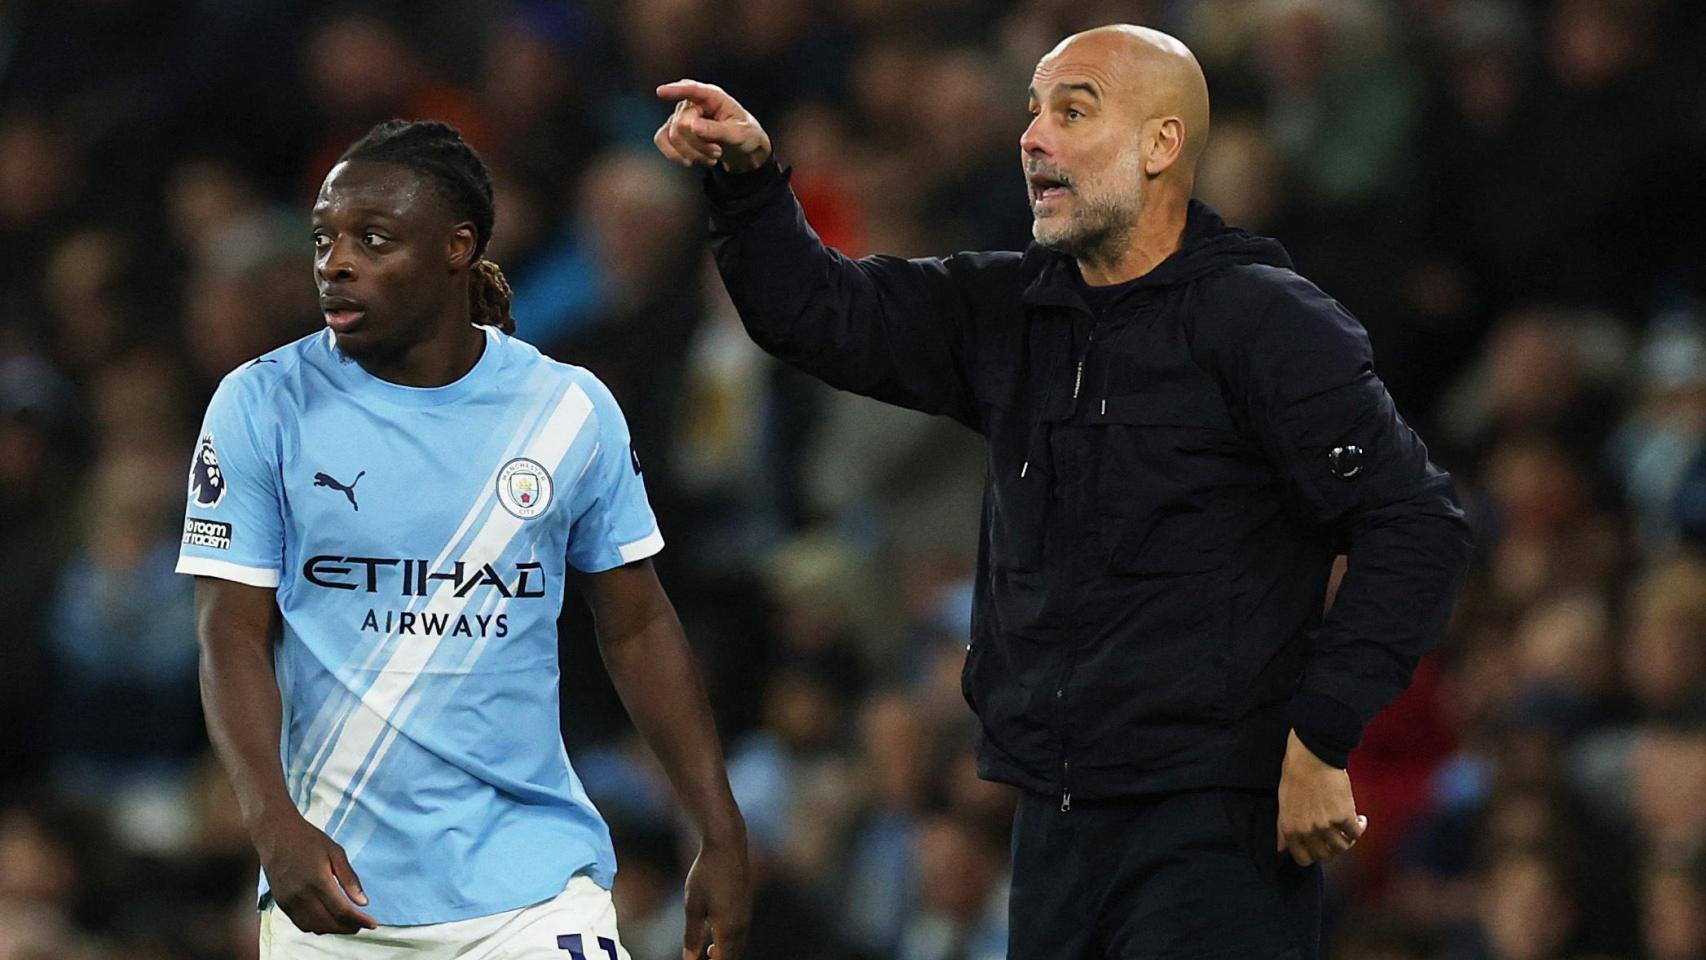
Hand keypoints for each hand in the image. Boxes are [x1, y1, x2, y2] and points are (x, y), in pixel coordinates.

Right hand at [253, 812, 377, 934]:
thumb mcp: (336, 852)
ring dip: (333, 929)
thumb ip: (349, 879)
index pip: (341, 911)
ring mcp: (288, 901)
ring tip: (347, 923)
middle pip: (328, 923)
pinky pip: (301, 923)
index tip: (373, 924)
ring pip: (314, 927)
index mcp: (317, 880)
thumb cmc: (309, 840)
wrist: (275, 835)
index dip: (359, 921)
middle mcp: (301, 895)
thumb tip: (364, 903)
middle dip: (348, 928)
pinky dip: (317, 926)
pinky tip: (328, 919)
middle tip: (362, 924)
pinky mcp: (281, 903)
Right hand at [654, 80, 772, 172]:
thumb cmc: (745, 135)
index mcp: (712, 96)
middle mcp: (693, 103)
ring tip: (711, 158)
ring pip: (672, 136)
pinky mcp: (673, 130)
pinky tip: (690, 161)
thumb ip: (718, 130)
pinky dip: (675, 155)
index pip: (691, 89)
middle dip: (699, 145)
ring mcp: (681, 116)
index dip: (676, 90)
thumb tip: (693, 126)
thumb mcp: (739, 134)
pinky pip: (662, 140)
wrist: (742, 149)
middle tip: (717, 152)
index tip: (661, 92)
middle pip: (682, 124)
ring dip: (691, 153)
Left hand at [681, 835, 750, 959]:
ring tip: (708, 953)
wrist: (727, 845)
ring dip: (725, 952)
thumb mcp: (693, 906)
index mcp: (728, 928)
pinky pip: (741, 932)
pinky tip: (716, 934)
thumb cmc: (706, 873)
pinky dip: (730, 940)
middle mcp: (742, 924)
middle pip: (733, 955)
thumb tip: (689, 959)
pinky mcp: (746, 905)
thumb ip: (692, 936)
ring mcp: (746, 914)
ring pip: (738, 944)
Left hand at [1276, 730, 1366, 866]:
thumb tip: (1280, 849)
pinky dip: (1361, 827)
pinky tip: (1361, 819)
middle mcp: (1307, 830)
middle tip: (1337, 838)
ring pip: (1342, 847)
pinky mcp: (1343, 815)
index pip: (1303, 859)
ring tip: (1350, 827)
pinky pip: (1356, 832)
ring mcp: (1326, 824)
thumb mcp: (1283, 803)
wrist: (1312, 755)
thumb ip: (1283, 828)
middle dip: (1332, 849)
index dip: (1313, 855)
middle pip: (1324, 856)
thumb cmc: (1295, 775)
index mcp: (1290, 829)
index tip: (1320, 847)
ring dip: (1348, 840)